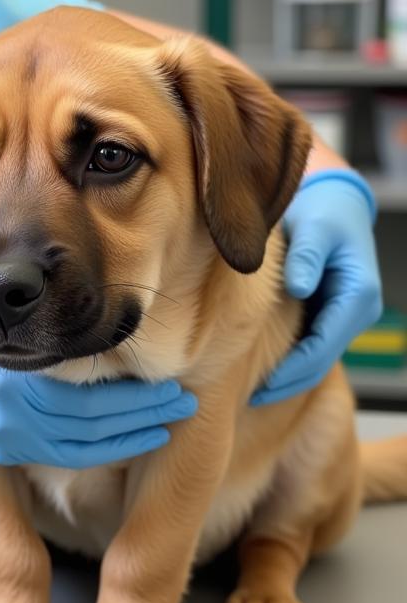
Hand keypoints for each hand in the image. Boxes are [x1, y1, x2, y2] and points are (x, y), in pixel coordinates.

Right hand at [0, 327, 197, 467]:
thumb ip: (38, 341)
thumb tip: (95, 331)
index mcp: (15, 379)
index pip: (90, 395)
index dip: (136, 395)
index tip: (171, 383)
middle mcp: (14, 413)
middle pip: (95, 421)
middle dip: (145, 413)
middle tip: (184, 400)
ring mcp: (10, 438)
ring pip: (86, 443)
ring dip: (133, 434)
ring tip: (168, 420)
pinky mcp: (7, 452)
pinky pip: (67, 455)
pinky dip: (105, 451)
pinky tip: (133, 441)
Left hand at [251, 170, 382, 406]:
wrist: (331, 203)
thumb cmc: (323, 212)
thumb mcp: (316, 227)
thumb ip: (308, 255)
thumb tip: (300, 288)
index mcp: (358, 296)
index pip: (324, 346)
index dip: (292, 369)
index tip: (260, 384)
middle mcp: (355, 311)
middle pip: (319, 361)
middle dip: (286, 383)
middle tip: (246, 399)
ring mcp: (341, 315)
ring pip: (313, 358)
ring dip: (285, 377)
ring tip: (245, 393)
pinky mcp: (325, 312)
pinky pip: (306, 344)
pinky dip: (285, 359)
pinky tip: (254, 369)